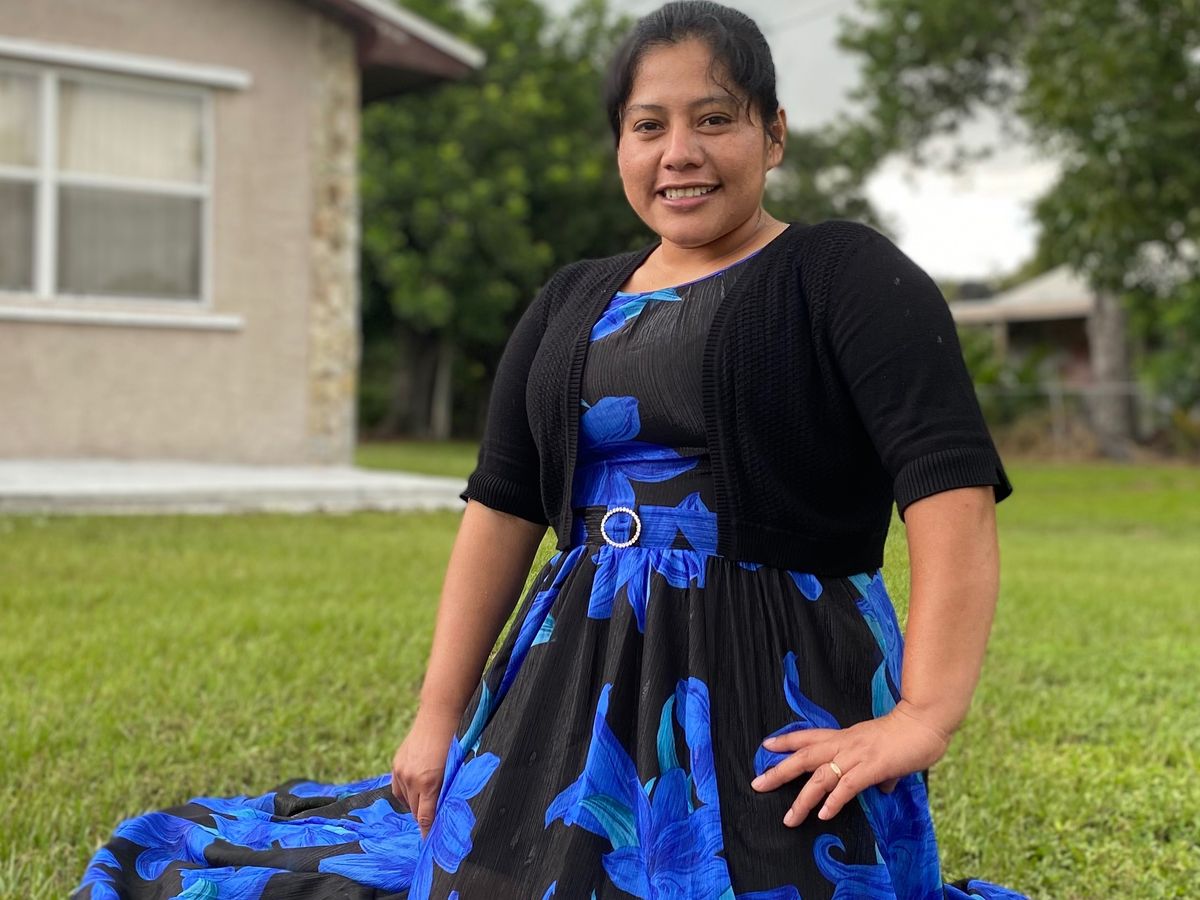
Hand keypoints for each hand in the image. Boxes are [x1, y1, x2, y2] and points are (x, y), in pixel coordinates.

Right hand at [391, 705, 460, 839]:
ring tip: (425, 798)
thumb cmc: (451, 744)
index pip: (425, 817)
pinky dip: (405, 793)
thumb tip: (440, 810)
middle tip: (430, 818)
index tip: (428, 841)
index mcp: (429, 783)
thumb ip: (443, 792)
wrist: (437, 718)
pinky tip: (414, 789)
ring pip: (405, 801)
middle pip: (414, 810)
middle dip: (422, 816)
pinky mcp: (396, 765)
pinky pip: (398, 788)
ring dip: (414, 804)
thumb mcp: (452, 771)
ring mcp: (401, 772)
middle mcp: (412, 779)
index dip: (426, 831)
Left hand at [749, 701, 952, 825]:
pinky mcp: (872, 767)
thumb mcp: (884, 752)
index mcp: (845, 737)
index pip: (809, 737)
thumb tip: (884, 786)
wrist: (924, 724)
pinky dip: (834, 801)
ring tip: (790, 818)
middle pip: (804, 757)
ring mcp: (857, 755)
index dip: (787, 741)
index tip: (766, 746)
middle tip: (757, 784)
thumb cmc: (906, 735)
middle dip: (779, 771)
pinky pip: (847, 786)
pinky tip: (824, 814)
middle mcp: (845, 744)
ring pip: (820, 777)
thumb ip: (880, 771)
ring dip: (803, 799)